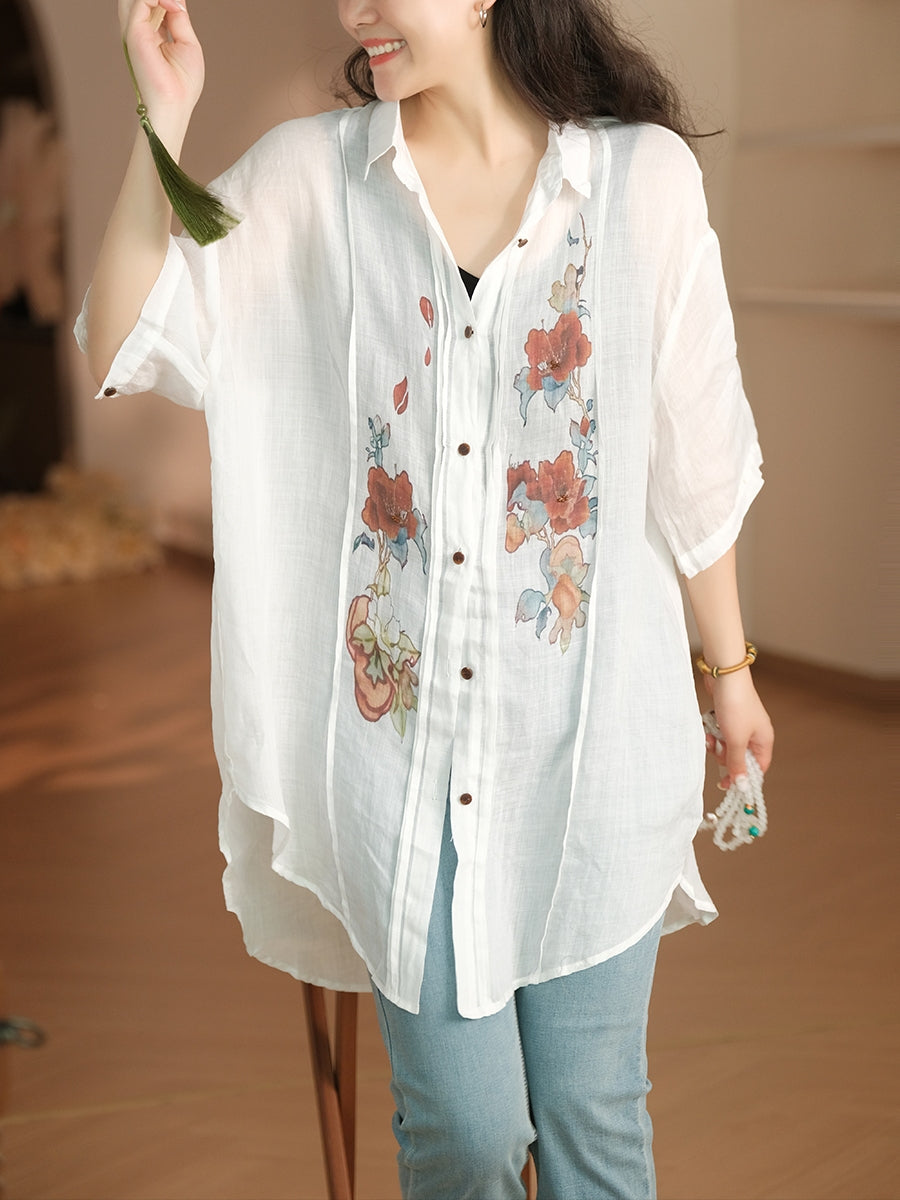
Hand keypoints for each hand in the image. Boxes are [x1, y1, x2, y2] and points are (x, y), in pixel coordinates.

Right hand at [119, 0, 204, 128]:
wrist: (174, 104)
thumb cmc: (183, 83)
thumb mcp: (187, 43)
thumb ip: (179, 17)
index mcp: (152, 33)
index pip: (154, 3)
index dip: (167, 0)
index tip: (179, 4)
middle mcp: (140, 30)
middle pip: (142, 0)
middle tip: (174, 2)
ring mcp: (135, 30)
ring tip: (172, 2)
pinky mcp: (133, 33)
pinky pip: (142, 1)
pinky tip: (171, 4)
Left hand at [703, 670, 773, 790]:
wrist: (724, 675)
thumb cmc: (735, 706)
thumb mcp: (736, 739)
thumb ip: (737, 763)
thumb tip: (741, 785)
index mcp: (764, 740)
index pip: (758, 768)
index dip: (743, 778)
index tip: (726, 785)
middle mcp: (755, 733)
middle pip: (739, 758)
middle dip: (724, 756)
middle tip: (717, 748)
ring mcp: (741, 724)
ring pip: (726, 745)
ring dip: (715, 743)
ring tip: (709, 735)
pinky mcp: (727, 716)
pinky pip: (719, 732)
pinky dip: (712, 731)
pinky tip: (707, 724)